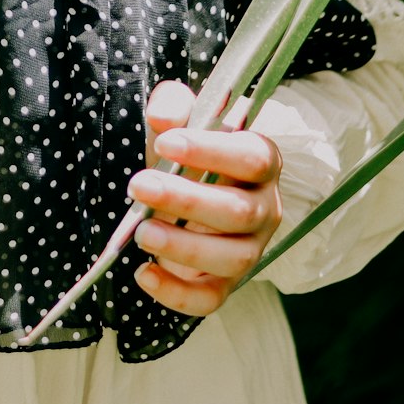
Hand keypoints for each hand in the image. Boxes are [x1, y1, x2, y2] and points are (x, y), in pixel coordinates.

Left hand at [127, 80, 282, 316]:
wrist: (182, 190)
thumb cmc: (184, 151)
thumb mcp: (178, 119)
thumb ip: (173, 105)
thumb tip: (163, 117)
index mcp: (261, 161)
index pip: (251, 157)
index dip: (211, 152)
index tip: (165, 143)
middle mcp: (265, 208)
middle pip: (239, 211)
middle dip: (186, 200)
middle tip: (138, 185)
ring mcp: (250, 249)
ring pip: (232, 258)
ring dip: (184, 247)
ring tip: (141, 232)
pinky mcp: (225, 282)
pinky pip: (211, 299)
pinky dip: (178, 294)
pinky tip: (144, 273)